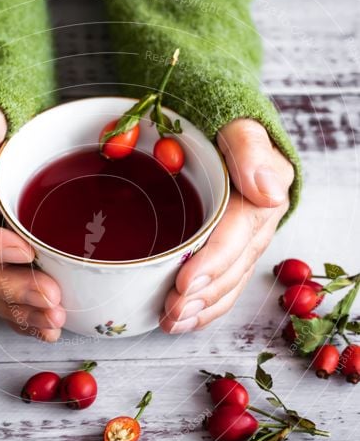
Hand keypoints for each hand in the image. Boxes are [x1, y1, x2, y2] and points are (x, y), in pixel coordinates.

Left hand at [160, 118, 293, 333]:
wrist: (221, 120)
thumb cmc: (222, 119)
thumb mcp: (236, 121)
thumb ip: (250, 148)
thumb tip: (269, 191)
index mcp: (262, 193)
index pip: (237, 236)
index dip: (212, 263)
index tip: (184, 282)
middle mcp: (258, 222)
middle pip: (233, 267)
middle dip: (202, 296)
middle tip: (170, 311)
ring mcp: (246, 239)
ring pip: (229, 282)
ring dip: (201, 308)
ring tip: (171, 322)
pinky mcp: (231, 248)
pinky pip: (225, 284)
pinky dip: (206, 306)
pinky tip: (183, 320)